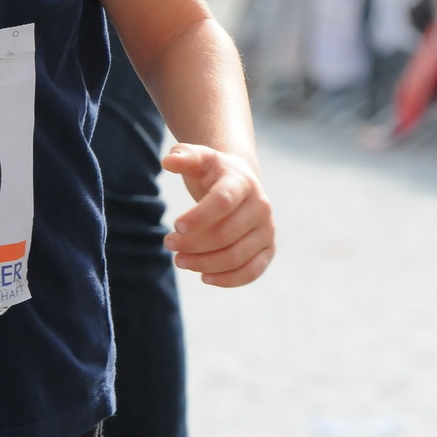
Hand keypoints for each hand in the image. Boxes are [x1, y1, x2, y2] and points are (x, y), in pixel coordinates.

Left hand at [162, 144, 273, 286]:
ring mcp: (267, 229)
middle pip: (226, 234)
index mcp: (242, 182)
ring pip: (237, 256)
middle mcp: (260, 206)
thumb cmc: (213, 172)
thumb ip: (184, 157)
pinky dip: (228, 280)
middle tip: (169, 244)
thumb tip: (168, 161)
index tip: (175, 226)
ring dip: (205, 264)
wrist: (240, 182)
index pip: (222, 202)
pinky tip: (204, 277)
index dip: (199, 217)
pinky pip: (252, 271)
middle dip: (193, 244)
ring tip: (180, 261)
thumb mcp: (198, 158)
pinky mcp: (269, 249)